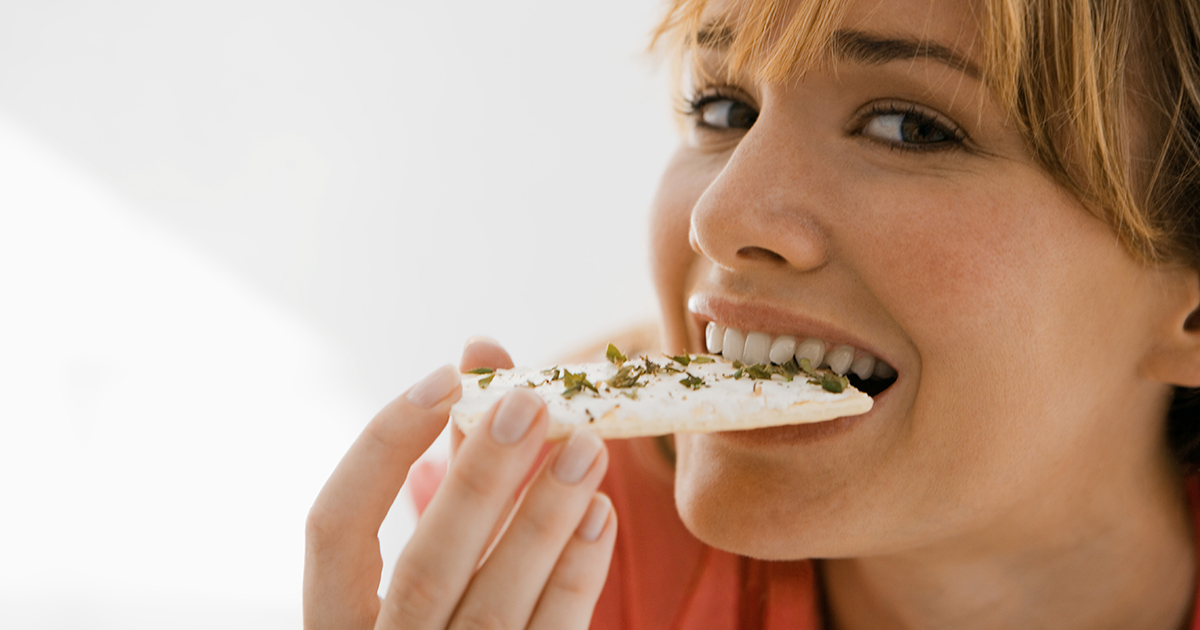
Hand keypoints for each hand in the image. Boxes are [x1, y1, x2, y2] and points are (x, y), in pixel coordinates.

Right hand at [304, 338, 616, 628]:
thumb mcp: (436, 551)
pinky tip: (600, 513)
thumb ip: (457, 465)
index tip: (444, 379)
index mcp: (337, 620)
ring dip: (543, 519)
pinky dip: (575, 575)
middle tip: (532, 404)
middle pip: (424, 567)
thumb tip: (486, 357)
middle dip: (481, 479)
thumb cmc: (451, 611)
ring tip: (587, 448)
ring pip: (493, 607)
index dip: (383, 447)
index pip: (334, 527)